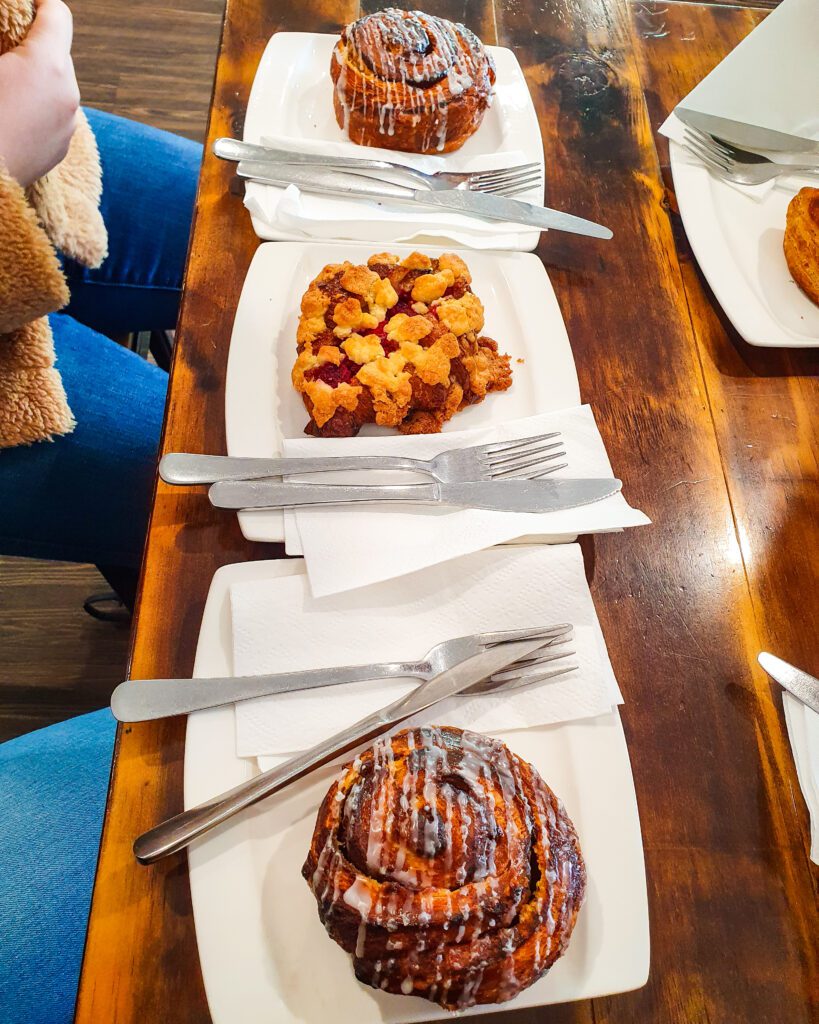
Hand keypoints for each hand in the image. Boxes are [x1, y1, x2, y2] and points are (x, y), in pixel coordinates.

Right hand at [0, 0, 79, 185]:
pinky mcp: (61, 149)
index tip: (20, 7)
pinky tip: (11, 114)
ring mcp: (68, 125)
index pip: (57, 14)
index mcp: (47, 64)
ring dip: (35, 78)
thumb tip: (8, 46)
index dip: (38, 4)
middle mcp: (68, 94)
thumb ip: (2, 39)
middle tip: (4, 49)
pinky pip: (54, 115)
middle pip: (58, 52)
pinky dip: (37, 106)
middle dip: (32, 45)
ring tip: (6, 86)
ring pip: (57, 85)